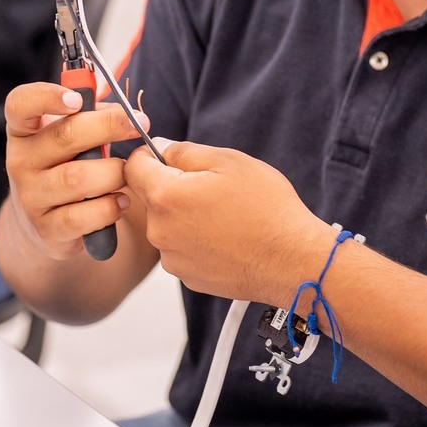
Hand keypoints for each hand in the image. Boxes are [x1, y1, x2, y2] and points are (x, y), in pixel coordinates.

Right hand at [2, 83, 147, 258]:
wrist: (45, 224)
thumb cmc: (66, 167)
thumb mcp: (71, 138)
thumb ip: (94, 117)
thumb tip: (129, 112)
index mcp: (23, 130)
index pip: (20, 104)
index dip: (47, 96)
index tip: (78, 99)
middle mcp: (20, 161)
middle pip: (64, 136)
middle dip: (108, 127)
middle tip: (139, 124)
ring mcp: (30, 196)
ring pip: (77, 178)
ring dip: (113, 172)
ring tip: (127, 173)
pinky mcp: (46, 227)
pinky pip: (83, 215)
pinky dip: (110, 207)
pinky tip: (121, 201)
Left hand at [123, 139, 329, 304]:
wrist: (293, 261)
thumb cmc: (267, 210)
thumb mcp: (229, 162)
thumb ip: (185, 151)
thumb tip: (159, 148)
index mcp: (166, 197)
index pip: (133, 167)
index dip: (148, 155)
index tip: (165, 155)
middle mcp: (161, 231)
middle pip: (152, 198)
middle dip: (174, 187)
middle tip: (213, 187)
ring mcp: (173, 258)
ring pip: (168, 224)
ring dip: (187, 216)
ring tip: (225, 216)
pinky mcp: (188, 277)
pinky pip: (182, 249)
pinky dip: (197, 240)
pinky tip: (227, 237)